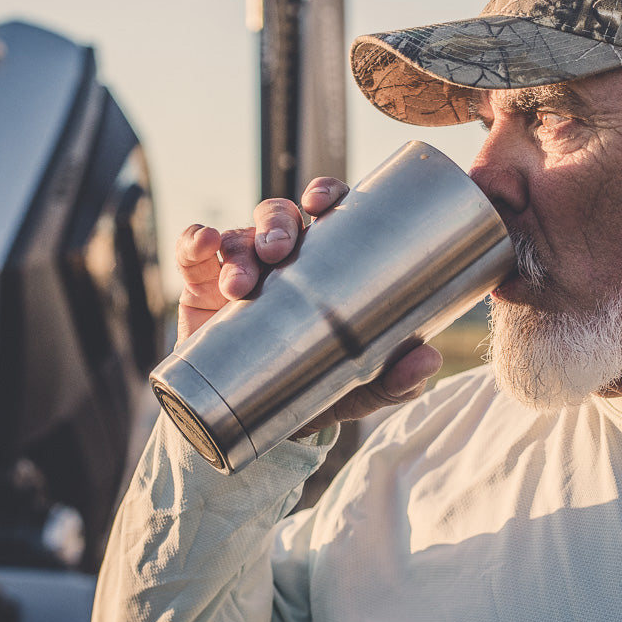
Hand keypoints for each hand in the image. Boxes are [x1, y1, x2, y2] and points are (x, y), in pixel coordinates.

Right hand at [173, 177, 442, 436]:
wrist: (260, 428)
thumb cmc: (320, 389)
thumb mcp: (363, 388)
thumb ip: (398, 378)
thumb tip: (428, 362)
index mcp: (327, 262)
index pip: (328, 211)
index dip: (325, 193)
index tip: (321, 201)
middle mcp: (284, 258)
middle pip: (279, 216)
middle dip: (277, 223)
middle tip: (279, 251)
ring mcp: (243, 269)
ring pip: (239, 236)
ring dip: (238, 248)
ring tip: (240, 282)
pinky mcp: (202, 288)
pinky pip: (193, 255)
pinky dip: (192, 242)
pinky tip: (201, 243)